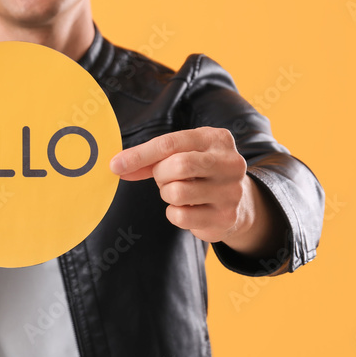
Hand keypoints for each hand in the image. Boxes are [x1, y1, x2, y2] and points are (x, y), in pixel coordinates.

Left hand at [109, 127, 248, 243]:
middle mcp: (230, 162)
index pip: (171, 143)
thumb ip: (150, 159)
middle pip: (177, 165)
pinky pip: (180, 216)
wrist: (240, 202)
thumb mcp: (181, 155)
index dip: (139, 155)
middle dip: (159, 175)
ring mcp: (231, 191)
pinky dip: (174, 213)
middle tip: (163, 178)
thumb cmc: (200, 172)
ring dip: (167, 194)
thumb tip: (117, 166)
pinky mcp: (226, 217)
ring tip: (178, 192)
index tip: (115, 165)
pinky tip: (187, 209)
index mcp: (216, 139)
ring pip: (177, 192)